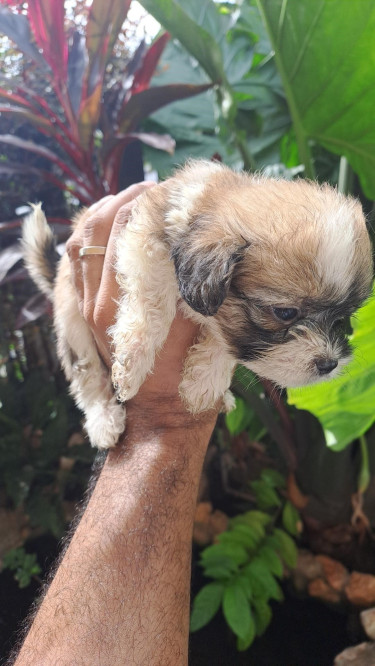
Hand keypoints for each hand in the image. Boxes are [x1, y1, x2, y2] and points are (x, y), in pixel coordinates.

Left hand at [66, 184, 201, 413]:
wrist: (159, 410)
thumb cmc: (185, 372)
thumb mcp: (196, 324)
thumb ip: (189, 282)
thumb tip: (189, 237)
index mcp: (120, 305)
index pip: (124, 234)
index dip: (145, 204)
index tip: (167, 191)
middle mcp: (94, 302)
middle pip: (96, 230)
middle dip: (124, 200)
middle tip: (152, 189)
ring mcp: (85, 307)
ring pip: (79, 242)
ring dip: (103, 214)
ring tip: (131, 199)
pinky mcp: (85, 310)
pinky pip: (76, 262)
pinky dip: (91, 236)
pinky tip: (112, 226)